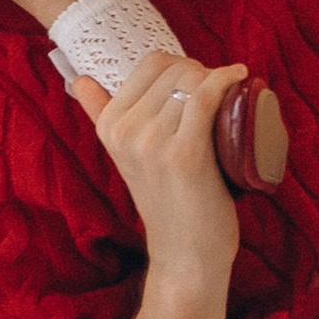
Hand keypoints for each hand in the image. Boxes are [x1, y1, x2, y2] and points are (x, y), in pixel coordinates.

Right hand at [69, 51, 243, 292]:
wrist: (185, 253)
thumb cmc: (166, 200)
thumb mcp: (125, 154)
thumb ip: (100, 115)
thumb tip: (79, 80)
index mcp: (109, 126)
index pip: (149, 64)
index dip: (180, 66)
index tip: (200, 82)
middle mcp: (124, 131)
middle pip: (173, 69)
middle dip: (202, 72)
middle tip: (220, 94)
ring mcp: (152, 142)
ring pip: (192, 80)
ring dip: (219, 80)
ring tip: (232, 97)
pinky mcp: (184, 154)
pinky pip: (206, 97)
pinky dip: (226, 80)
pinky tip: (239, 77)